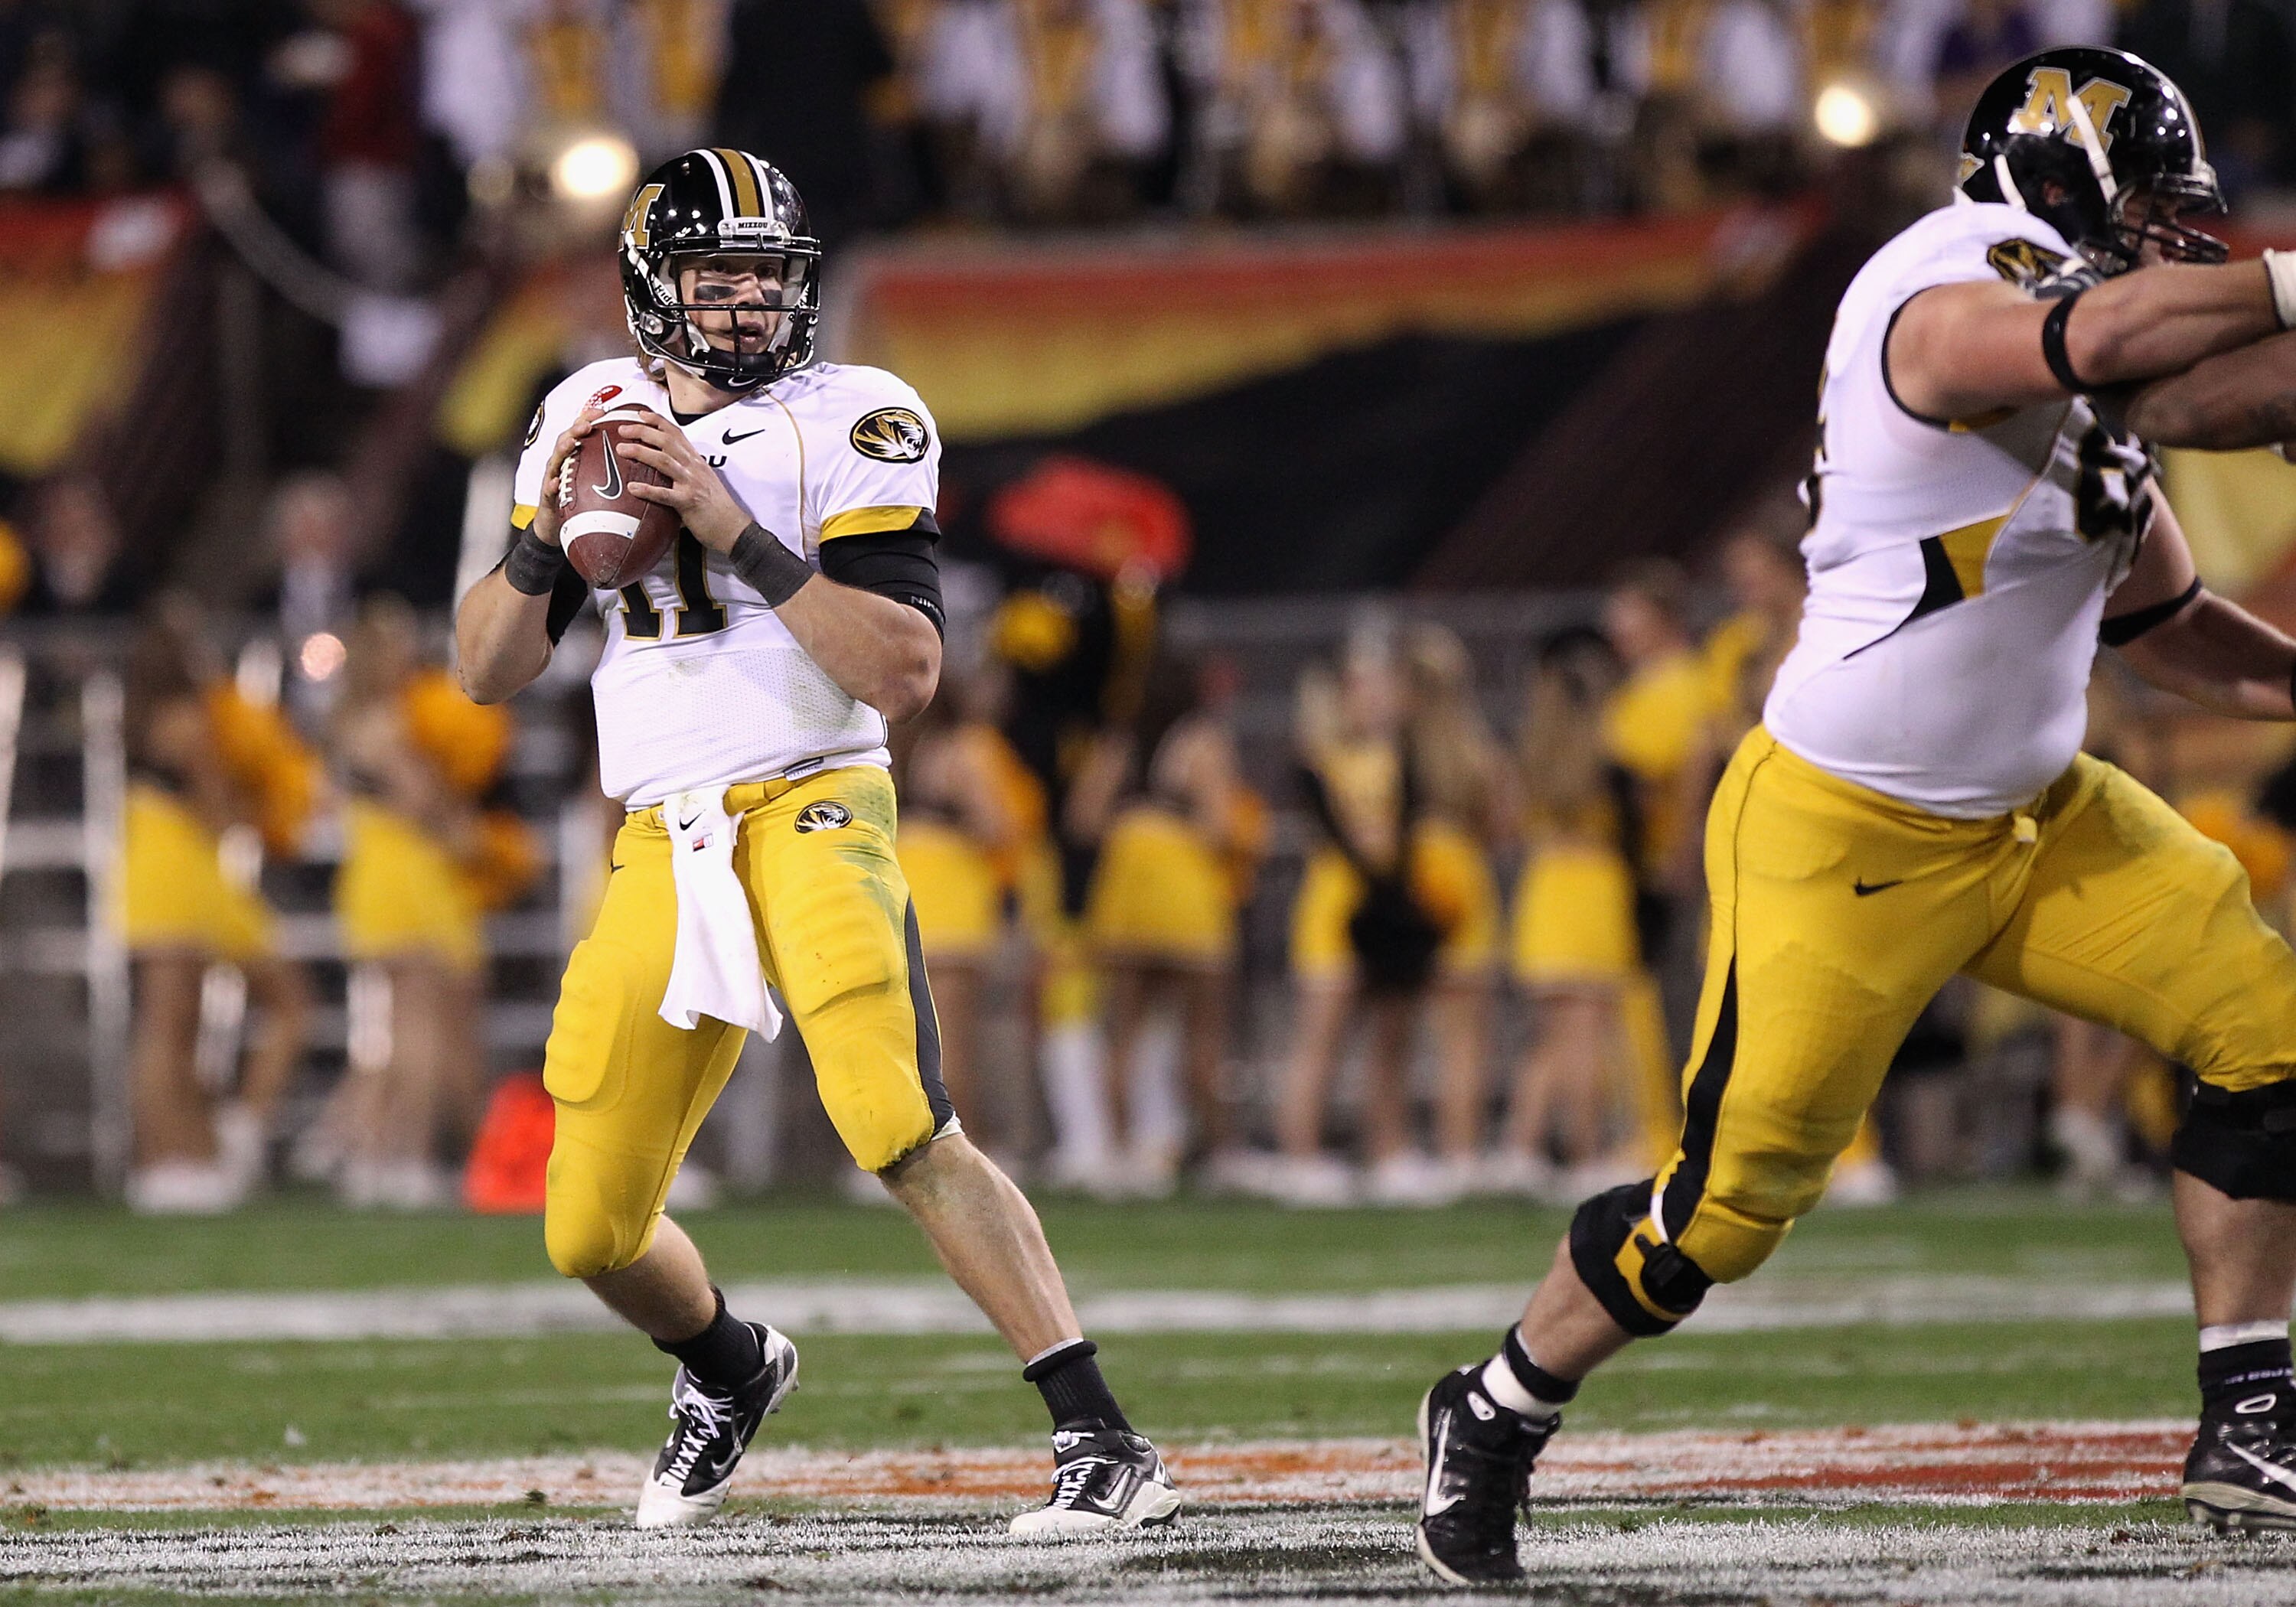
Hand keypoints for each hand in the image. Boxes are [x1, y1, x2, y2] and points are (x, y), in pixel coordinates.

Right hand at [529, 403, 604, 547]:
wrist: (557, 525)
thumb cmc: (580, 500)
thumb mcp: (596, 481)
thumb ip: (609, 468)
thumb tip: (637, 458)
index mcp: (574, 456)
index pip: (580, 433)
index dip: (588, 419)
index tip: (602, 411)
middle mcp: (562, 463)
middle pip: (566, 440)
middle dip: (575, 429)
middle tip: (587, 424)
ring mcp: (552, 478)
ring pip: (555, 460)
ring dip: (563, 450)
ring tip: (571, 443)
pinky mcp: (548, 497)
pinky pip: (549, 490)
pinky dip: (552, 485)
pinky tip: (556, 482)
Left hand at [619, 414, 754, 551]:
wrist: (733, 528)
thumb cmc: (718, 508)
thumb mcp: (703, 481)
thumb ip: (686, 471)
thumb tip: (666, 471)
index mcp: (696, 461)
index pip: (676, 434)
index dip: (658, 421)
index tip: (641, 414)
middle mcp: (694, 468)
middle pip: (666, 441)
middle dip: (643, 432)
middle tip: (623, 430)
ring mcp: (691, 484)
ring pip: (663, 461)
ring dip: (641, 453)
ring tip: (622, 450)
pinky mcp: (688, 502)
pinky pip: (664, 494)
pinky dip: (647, 490)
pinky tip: (633, 488)